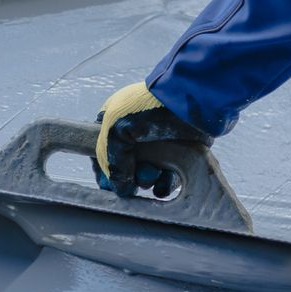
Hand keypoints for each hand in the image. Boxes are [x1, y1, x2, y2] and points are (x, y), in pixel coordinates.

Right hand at [95, 82, 209, 197]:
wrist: (186, 101)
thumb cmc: (145, 109)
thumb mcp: (115, 131)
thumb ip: (111, 163)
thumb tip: (121, 189)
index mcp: (116, 123)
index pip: (104, 152)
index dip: (105, 170)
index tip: (109, 182)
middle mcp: (137, 136)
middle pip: (125, 168)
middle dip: (129, 176)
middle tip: (136, 174)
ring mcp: (158, 146)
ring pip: (146, 176)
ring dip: (147, 180)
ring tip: (155, 171)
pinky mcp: (179, 156)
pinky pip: (167, 179)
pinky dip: (164, 185)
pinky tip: (163, 183)